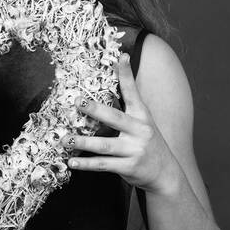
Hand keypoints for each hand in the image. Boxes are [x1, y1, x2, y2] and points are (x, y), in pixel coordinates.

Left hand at [65, 52, 182, 195]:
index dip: (127, 74)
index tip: (122, 56)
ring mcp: (135, 150)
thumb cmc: (147, 143)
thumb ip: (126, 109)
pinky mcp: (129, 167)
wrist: (165, 173)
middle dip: (95, 109)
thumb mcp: (143, 123)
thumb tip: (103, 92)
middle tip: (77, 101)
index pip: (133, 92)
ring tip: (64, 139)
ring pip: (104, 145)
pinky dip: (86, 164)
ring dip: (83, 142)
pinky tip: (71, 162)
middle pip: (115, 118)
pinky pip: (103, 164)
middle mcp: (140, 131)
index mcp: (142, 116)